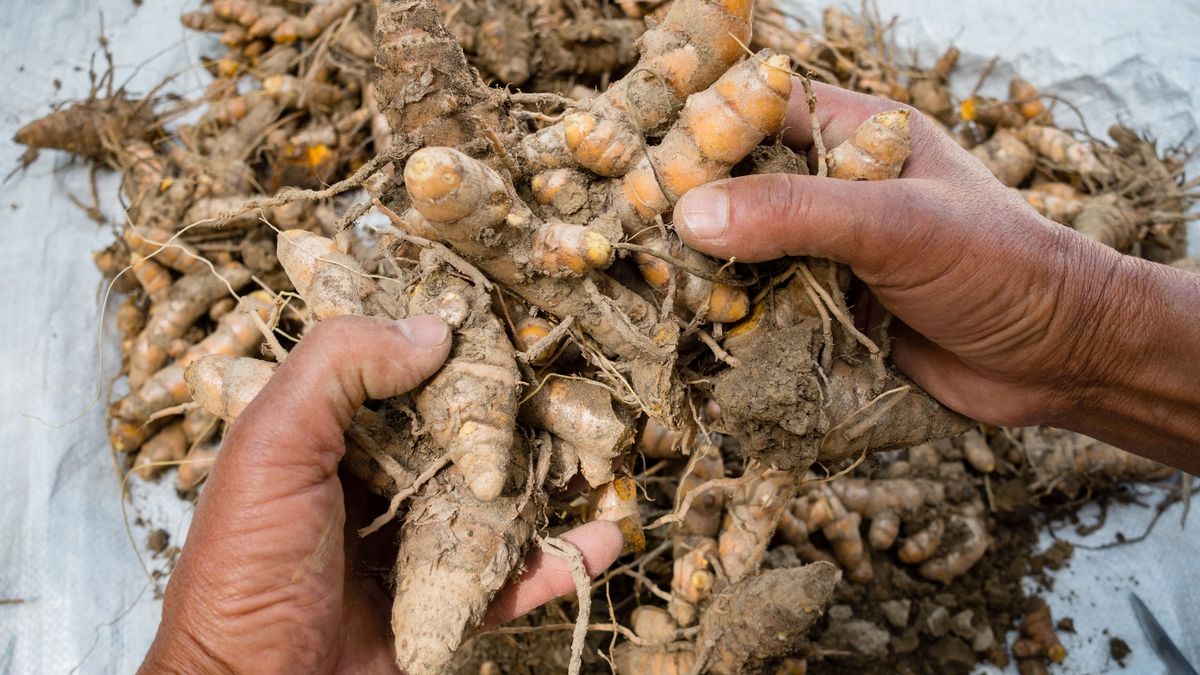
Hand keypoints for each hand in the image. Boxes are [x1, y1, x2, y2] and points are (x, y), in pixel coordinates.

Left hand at [140, 315, 622, 673]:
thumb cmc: (243, 570)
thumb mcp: (272, 446)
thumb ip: (339, 368)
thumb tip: (432, 328)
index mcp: (334, 439)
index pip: (405, 376)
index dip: (457, 348)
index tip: (514, 319)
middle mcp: (382, 485)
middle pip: (469, 438)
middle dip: (526, 415)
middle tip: (584, 389)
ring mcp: (418, 548)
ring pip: (504, 503)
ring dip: (558, 483)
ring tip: (610, 457)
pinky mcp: (447, 607)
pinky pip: (516, 578)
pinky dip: (563, 561)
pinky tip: (606, 538)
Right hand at [673, 82, 1199, 467]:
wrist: (1061, 358)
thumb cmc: (999, 266)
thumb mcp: (899, 225)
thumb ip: (797, 216)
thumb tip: (691, 215)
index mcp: (860, 137)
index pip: (762, 113)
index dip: (704, 130)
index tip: (642, 161)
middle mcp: (841, 190)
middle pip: (744, 186)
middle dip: (692, 209)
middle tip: (631, 233)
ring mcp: (835, 251)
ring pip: (750, 250)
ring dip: (709, 270)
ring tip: (650, 285)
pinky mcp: (835, 307)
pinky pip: (771, 304)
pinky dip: (738, 316)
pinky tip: (697, 328)